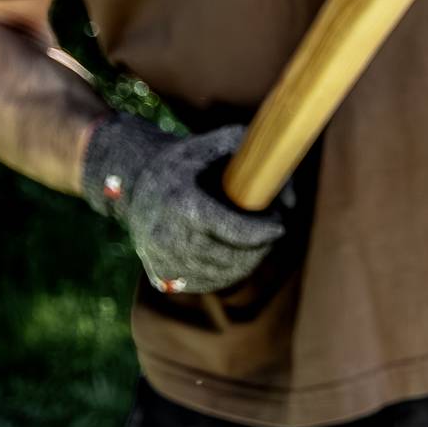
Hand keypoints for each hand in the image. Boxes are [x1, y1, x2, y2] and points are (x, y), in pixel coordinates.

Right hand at [80, 113, 286, 296]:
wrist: (136, 182)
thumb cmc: (188, 160)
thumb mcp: (219, 143)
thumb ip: (260, 160)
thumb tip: (291, 202)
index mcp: (184, 204)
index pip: (235, 230)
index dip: (264, 230)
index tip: (280, 223)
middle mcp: (170, 237)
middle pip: (233, 256)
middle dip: (260, 245)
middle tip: (271, 229)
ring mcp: (164, 261)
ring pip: (223, 273)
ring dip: (247, 260)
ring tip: (255, 240)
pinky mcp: (161, 277)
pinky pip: (206, 283)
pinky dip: (227, 272)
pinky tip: (235, 254)